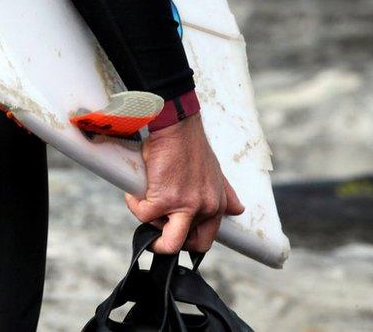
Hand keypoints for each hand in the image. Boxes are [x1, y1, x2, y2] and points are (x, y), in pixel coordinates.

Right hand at [124, 113, 243, 253]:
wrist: (176, 126)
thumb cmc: (190, 145)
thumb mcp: (215, 172)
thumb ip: (226, 193)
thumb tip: (239, 210)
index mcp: (217, 204)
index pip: (205, 240)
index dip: (186, 240)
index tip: (171, 230)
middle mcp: (205, 208)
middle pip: (187, 245)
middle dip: (166, 240)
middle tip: (154, 222)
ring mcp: (185, 205)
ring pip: (167, 242)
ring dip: (149, 225)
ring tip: (143, 202)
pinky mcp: (164, 199)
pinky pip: (142, 214)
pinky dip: (134, 204)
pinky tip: (135, 190)